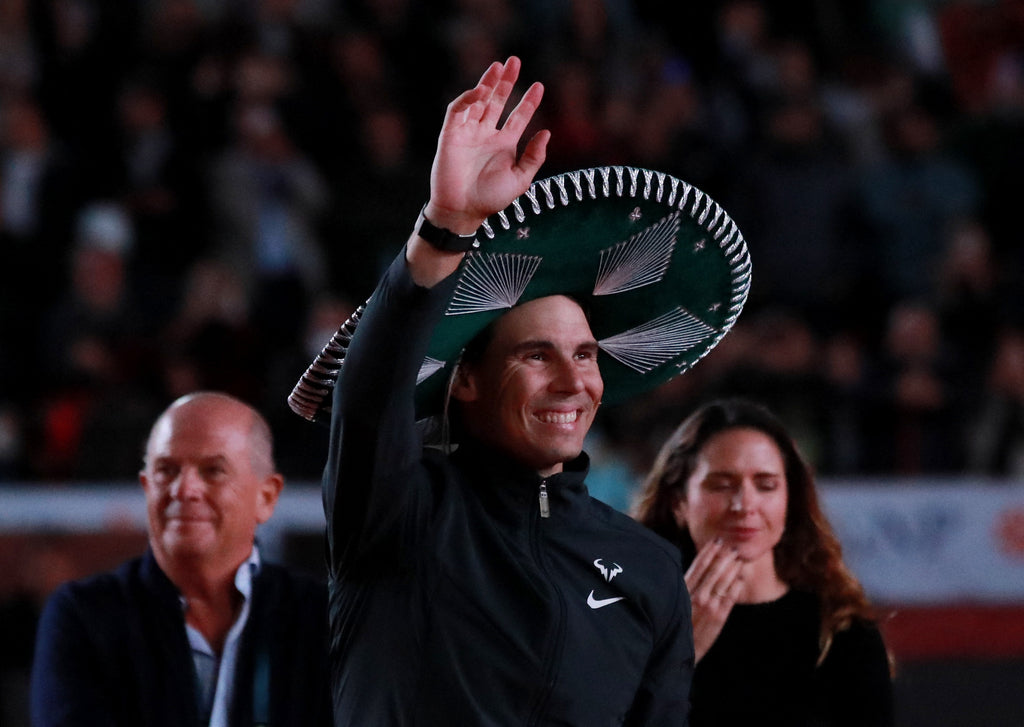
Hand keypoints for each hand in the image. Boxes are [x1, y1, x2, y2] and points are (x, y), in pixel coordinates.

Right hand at [425, 56, 549, 233]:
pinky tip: (480, 91)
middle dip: (506, 81)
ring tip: (498, 66)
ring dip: (487, 83)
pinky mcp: (450, 135)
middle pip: (497, 101)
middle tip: (514, 61)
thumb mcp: (520, 179)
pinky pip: (458, 111)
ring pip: (478, 101)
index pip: (518, 117)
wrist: (463, 211)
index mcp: (504, 145)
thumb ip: (534, 157)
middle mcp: (486, 135)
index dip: (528, 101)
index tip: (539, 86)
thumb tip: (546, 132)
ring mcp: (468, 133)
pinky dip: (467, 99)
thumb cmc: (490, 199)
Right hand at [684, 539, 744, 662]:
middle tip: (733, 546)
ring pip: (724, 581)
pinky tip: (741, 578)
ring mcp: (709, 606)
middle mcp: (696, 595)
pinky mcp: (719, 617)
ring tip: (739, 558)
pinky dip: (736, 586)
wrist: (679, 651)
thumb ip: (685, 587)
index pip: (699, 565)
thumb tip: (695, 571)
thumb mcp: (674, 602)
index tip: (717, 540)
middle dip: (724, 556)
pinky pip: (730, 597)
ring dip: (733, 568)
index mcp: (683, 590)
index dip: (709, 551)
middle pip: (714, 570)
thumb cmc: (676, 625)